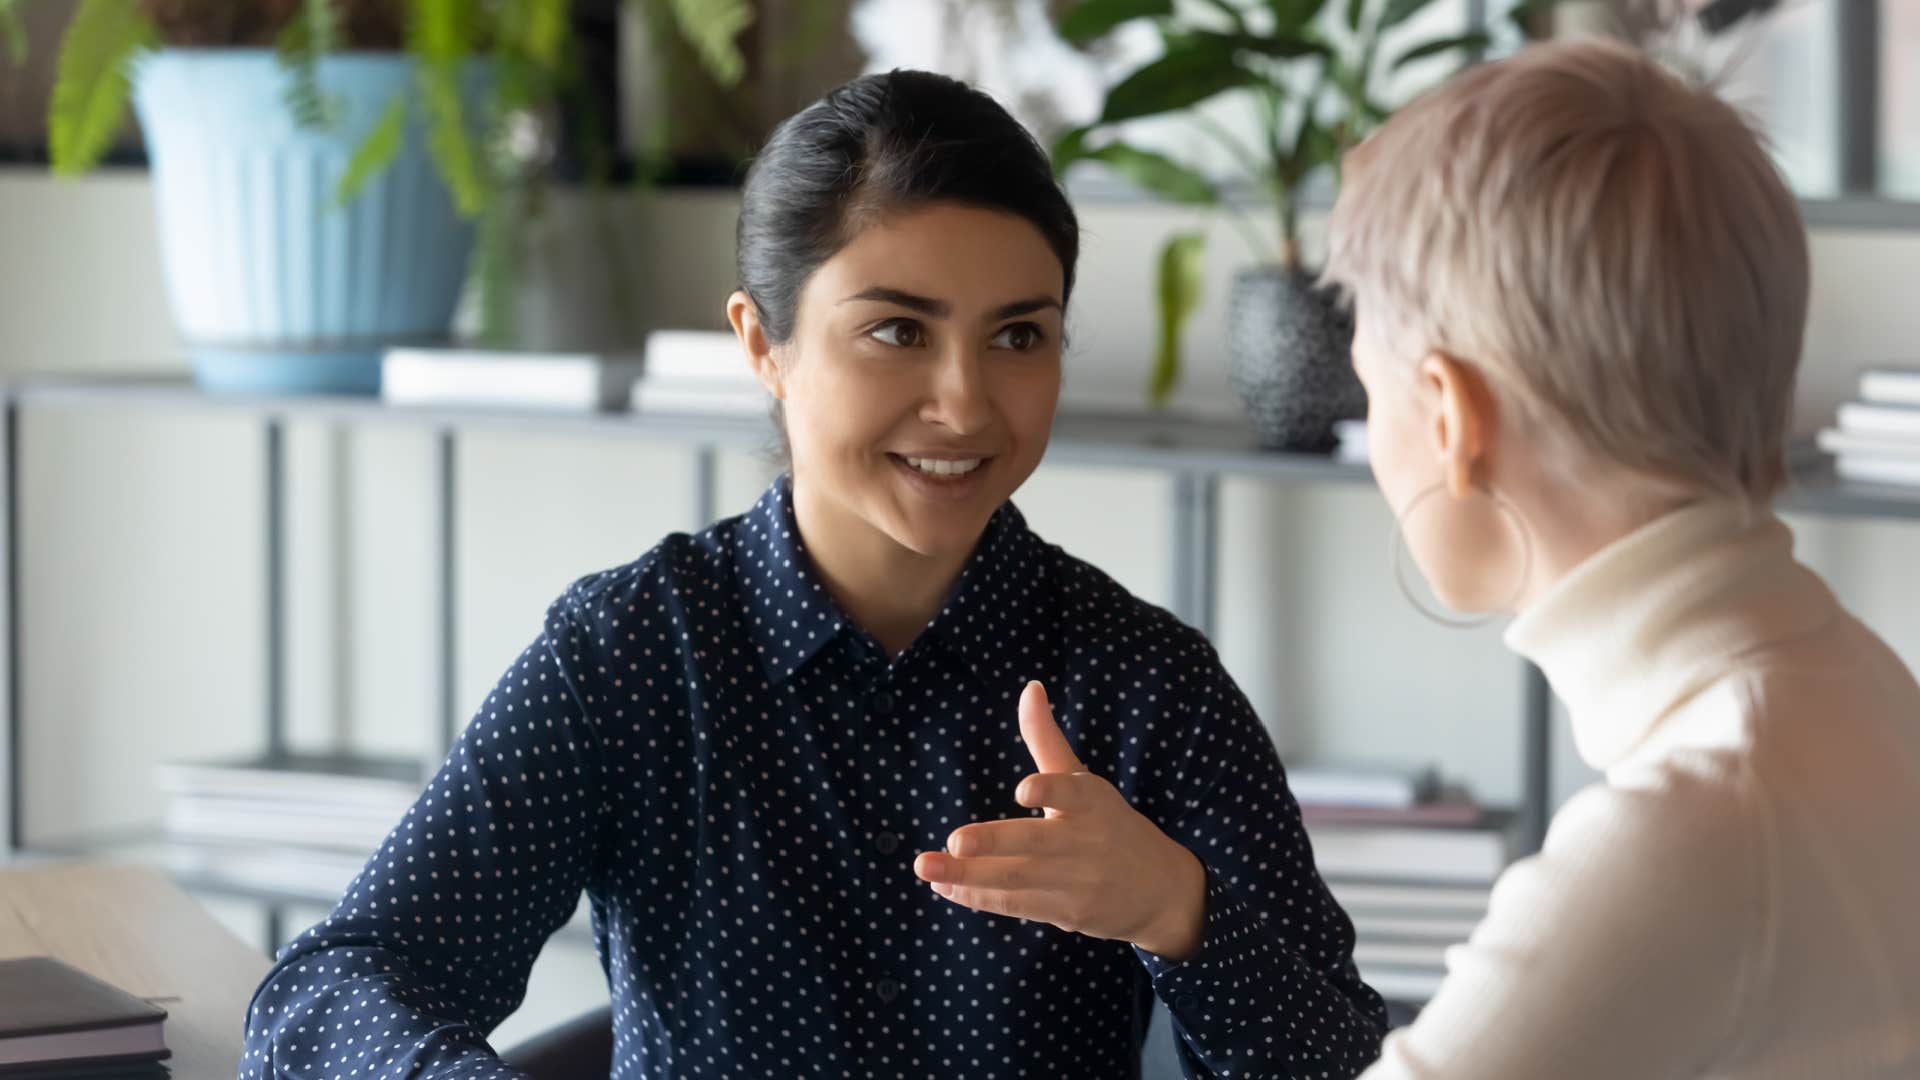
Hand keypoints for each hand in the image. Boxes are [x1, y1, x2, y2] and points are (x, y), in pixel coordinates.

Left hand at [913, 681, 1207, 960]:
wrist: (1163, 892)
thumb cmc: (1110, 826)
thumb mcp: (1086, 783)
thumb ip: (1048, 739)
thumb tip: (1029, 688)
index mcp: (1092, 801)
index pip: (1073, 792)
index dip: (1050, 790)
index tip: (1023, 789)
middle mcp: (1086, 841)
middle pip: (1036, 843)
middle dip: (993, 843)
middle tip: (954, 842)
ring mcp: (1077, 882)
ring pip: (1018, 879)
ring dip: (969, 876)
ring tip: (927, 867)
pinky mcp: (1068, 913)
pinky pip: (1018, 904)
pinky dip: (979, 897)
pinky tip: (946, 888)